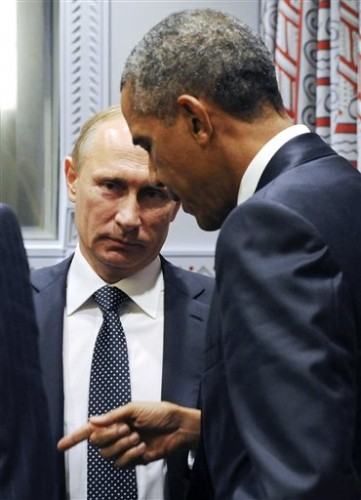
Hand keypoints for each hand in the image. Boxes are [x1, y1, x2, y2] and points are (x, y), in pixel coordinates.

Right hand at [57, 401, 199, 466]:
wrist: (178, 427)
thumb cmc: (159, 413)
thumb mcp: (135, 409)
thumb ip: (112, 416)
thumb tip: (91, 420)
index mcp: (116, 420)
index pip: (90, 429)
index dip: (75, 437)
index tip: (60, 446)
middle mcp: (117, 434)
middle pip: (97, 443)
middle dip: (110, 436)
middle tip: (128, 428)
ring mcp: (125, 448)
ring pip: (107, 455)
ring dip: (122, 445)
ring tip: (137, 436)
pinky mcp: (134, 460)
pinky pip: (121, 463)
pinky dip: (130, 455)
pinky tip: (142, 448)